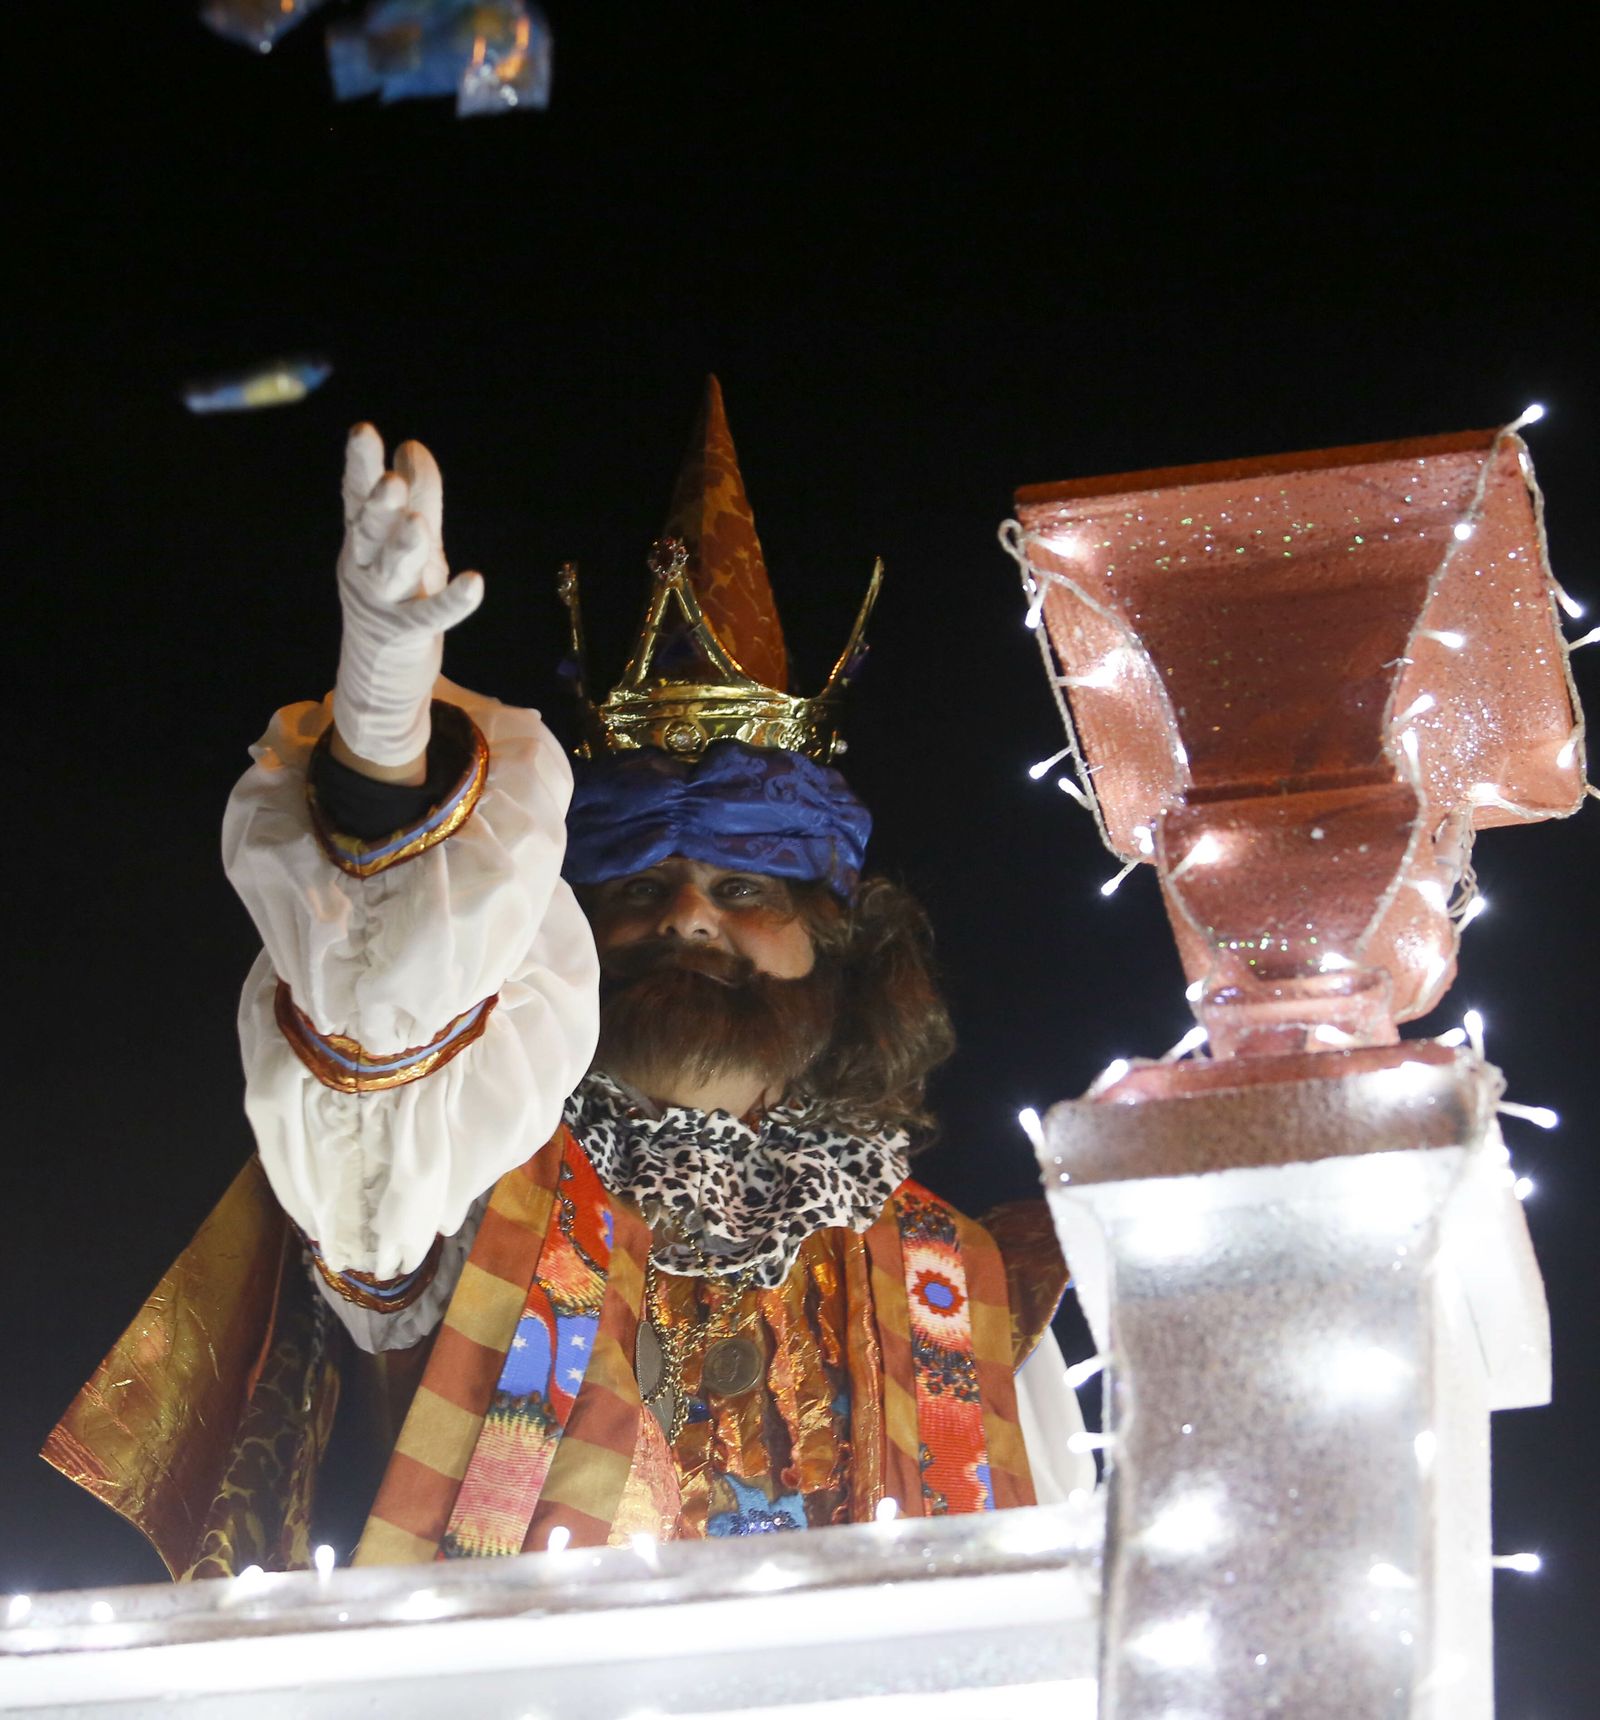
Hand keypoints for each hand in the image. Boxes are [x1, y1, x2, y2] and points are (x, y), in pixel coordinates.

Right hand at [331, 424, 484, 772]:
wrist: (377, 677)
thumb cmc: (397, 596)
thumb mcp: (410, 545)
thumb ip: (416, 498)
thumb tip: (412, 447)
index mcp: (361, 540)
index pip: (356, 496)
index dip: (359, 465)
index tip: (363, 432)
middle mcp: (364, 567)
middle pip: (368, 531)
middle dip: (378, 506)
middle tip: (390, 483)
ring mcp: (382, 603)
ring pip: (391, 571)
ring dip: (404, 548)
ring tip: (417, 526)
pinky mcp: (405, 634)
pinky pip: (430, 616)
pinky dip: (453, 601)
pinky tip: (475, 584)